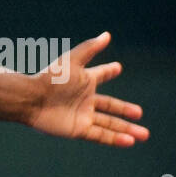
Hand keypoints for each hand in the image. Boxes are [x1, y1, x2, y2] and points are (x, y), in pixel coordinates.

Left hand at [27, 32, 148, 145]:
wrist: (31, 99)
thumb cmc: (50, 79)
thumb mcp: (72, 61)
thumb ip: (90, 49)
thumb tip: (107, 35)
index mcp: (84, 81)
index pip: (100, 75)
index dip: (108, 71)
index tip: (117, 67)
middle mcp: (85, 100)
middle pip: (110, 106)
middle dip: (125, 110)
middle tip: (139, 113)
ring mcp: (82, 116)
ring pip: (109, 124)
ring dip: (126, 129)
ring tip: (144, 134)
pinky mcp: (78, 129)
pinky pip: (100, 135)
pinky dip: (115, 139)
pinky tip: (129, 141)